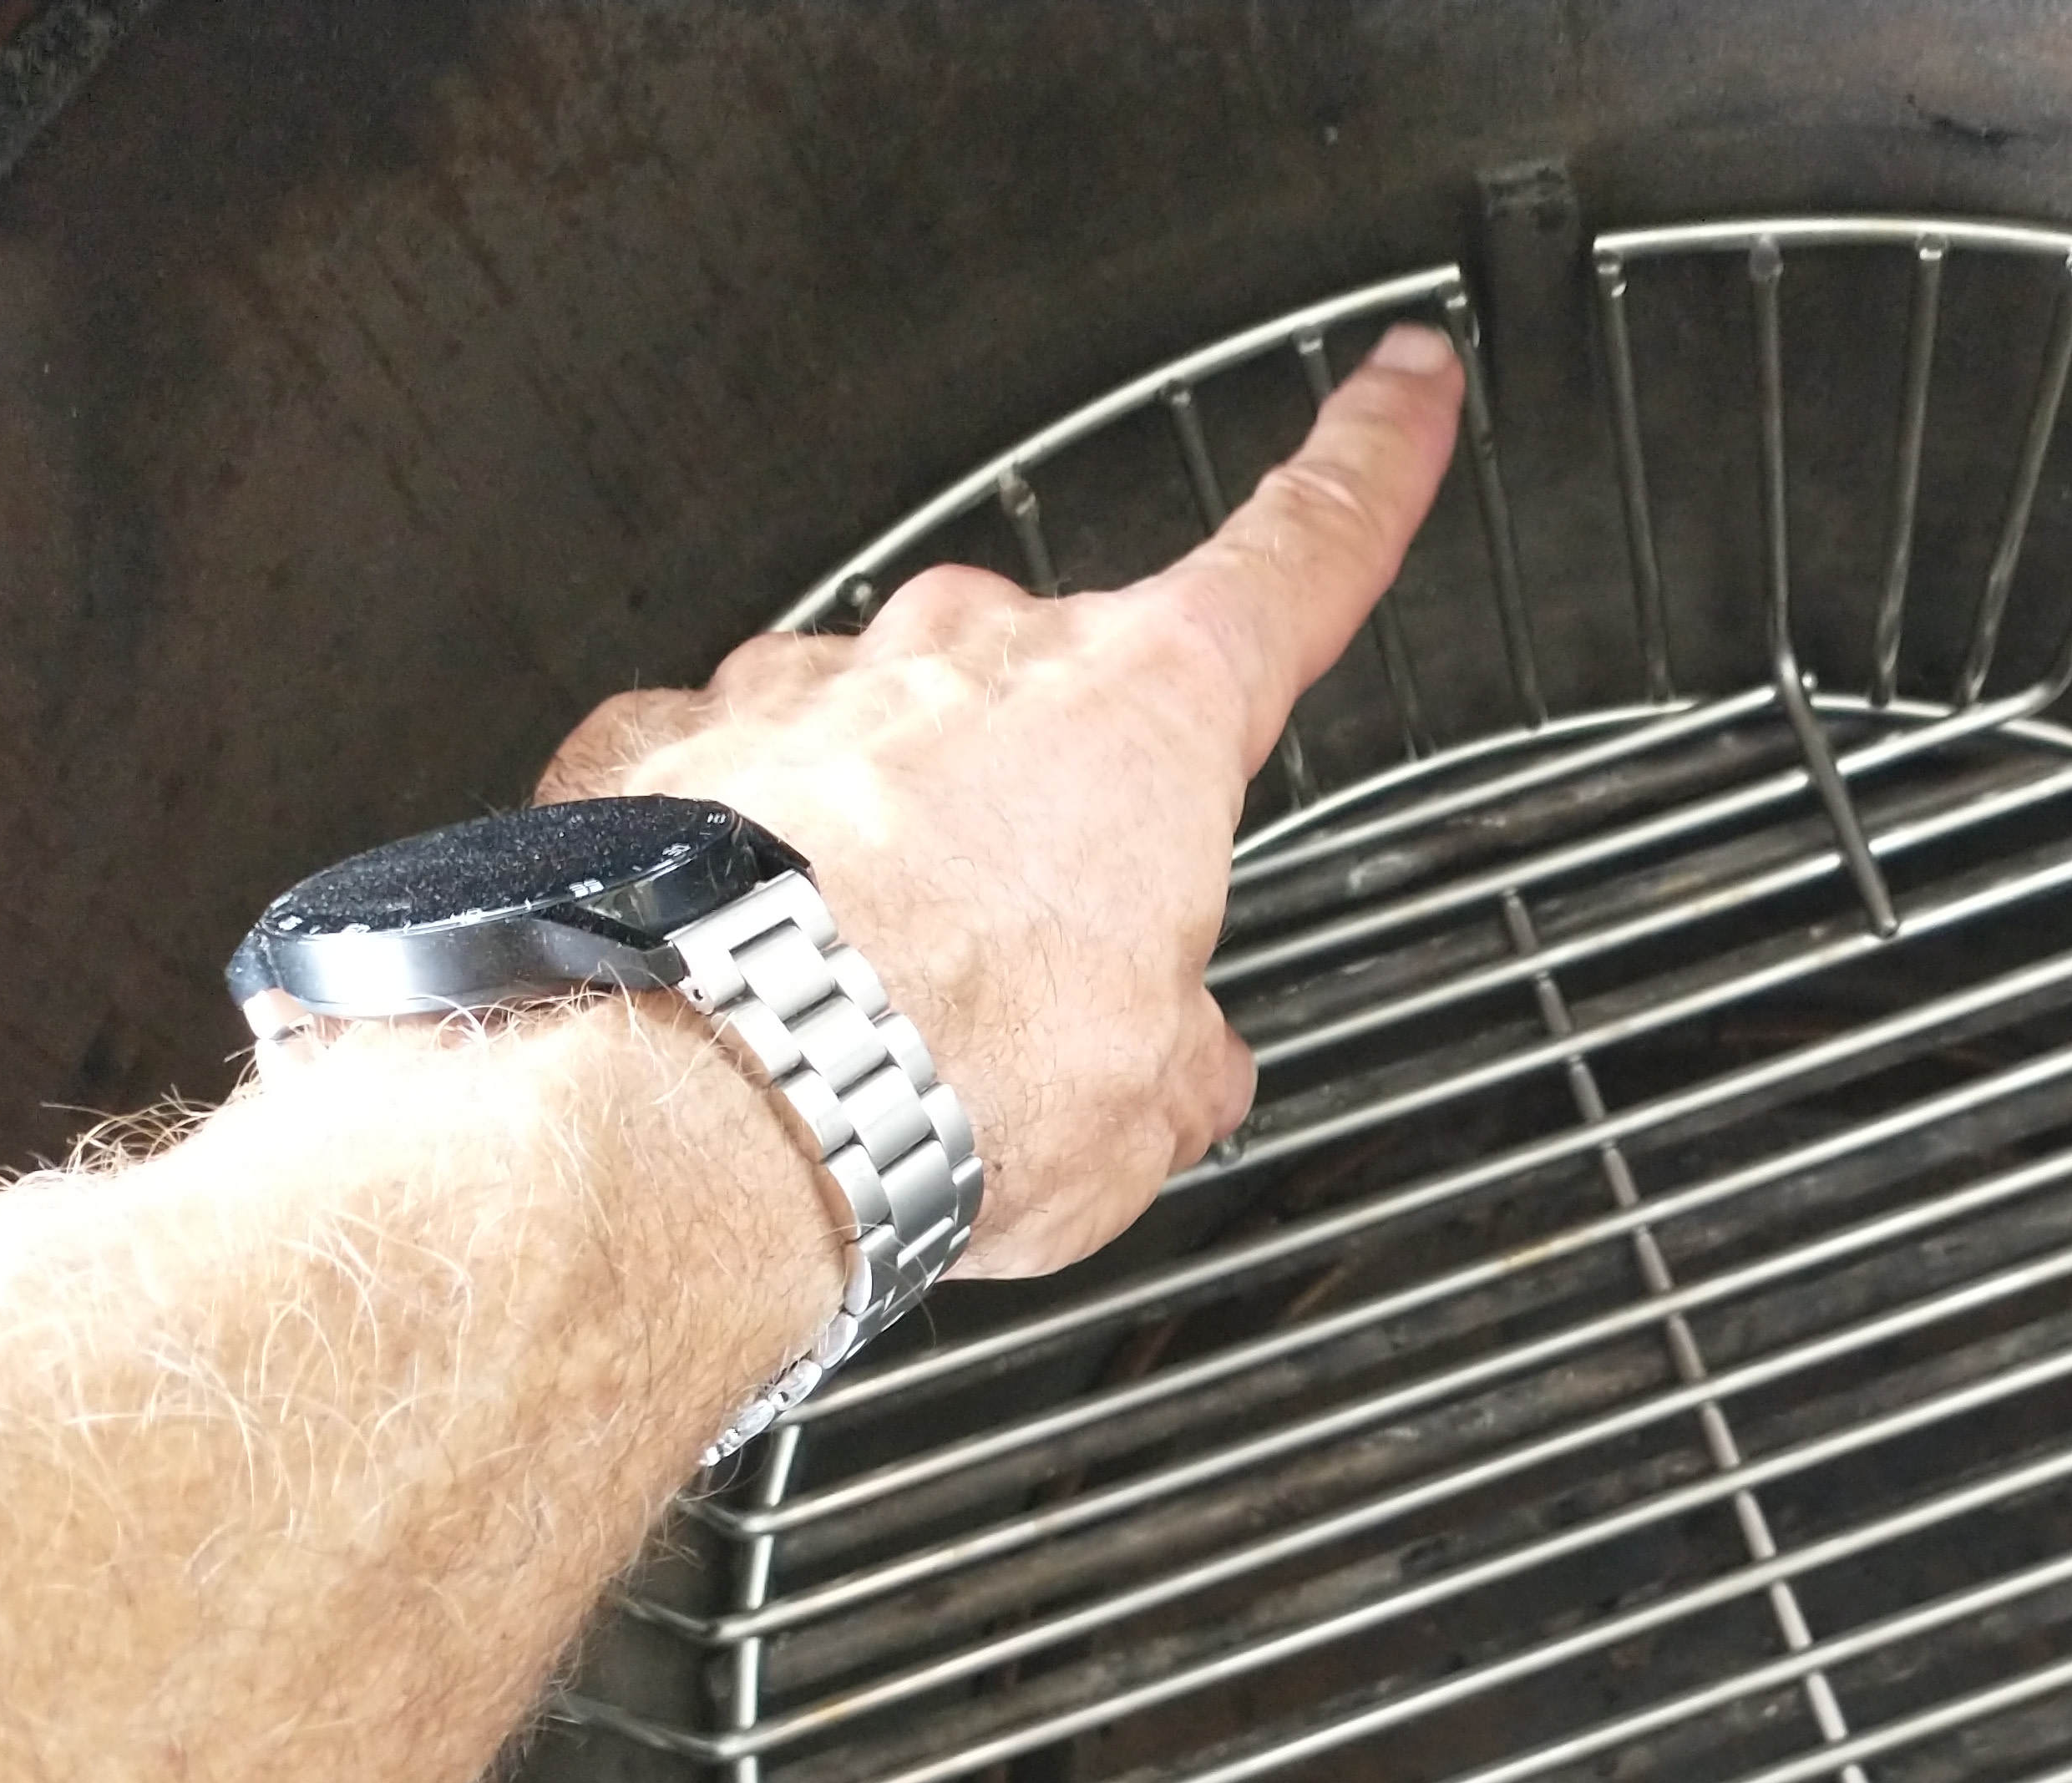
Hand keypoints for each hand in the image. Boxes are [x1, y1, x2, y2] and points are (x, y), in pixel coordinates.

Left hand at [536, 323, 1463, 1276]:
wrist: (715, 1091)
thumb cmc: (947, 1072)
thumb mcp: (1145, 1105)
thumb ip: (1177, 1053)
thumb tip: (1181, 1068)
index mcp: (1149, 707)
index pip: (1299, 557)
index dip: (1368, 467)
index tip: (1399, 387)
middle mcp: (981, 651)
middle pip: (1066, 694)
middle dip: (1062, 812)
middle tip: (1041, 969)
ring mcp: (817, 681)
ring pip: (898, 736)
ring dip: (902, 842)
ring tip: (879, 1005)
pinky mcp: (672, 741)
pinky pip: (741, 779)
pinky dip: (754, 856)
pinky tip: (753, 960)